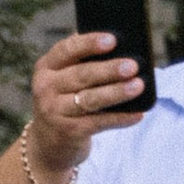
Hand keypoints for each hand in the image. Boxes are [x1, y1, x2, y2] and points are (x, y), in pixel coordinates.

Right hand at [29, 26, 146, 178]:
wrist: (48, 143)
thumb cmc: (66, 99)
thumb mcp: (64, 79)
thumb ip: (83, 62)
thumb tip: (124, 51)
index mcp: (46, 67)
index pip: (66, 50)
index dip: (89, 43)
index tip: (112, 40)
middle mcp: (46, 88)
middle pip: (81, 75)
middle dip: (109, 70)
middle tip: (132, 66)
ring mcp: (54, 111)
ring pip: (90, 99)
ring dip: (116, 92)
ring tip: (138, 86)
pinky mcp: (67, 132)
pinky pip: (98, 123)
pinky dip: (119, 118)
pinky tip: (137, 114)